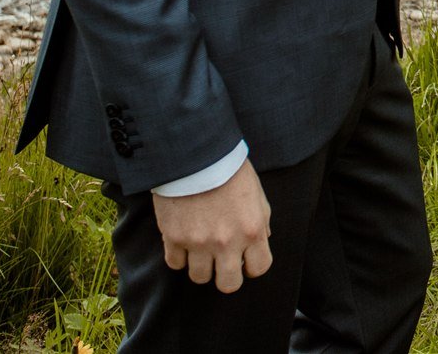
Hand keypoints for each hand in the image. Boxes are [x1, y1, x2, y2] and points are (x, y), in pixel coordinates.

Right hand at [153, 159, 271, 293]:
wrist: (196, 154)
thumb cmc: (230, 171)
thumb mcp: (256, 194)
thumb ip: (261, 221)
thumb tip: (263, 241)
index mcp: (252, 230)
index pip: (259, 268)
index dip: (252, 266)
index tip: (245, 259)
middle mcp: (227, 242)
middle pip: (228, 285)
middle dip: (226, 276)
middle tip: (221, 261)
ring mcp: (199, 242)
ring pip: (199, 278)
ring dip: (200, 266)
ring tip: (200, 248)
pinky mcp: (174, 238)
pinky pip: (175, 263)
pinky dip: (178, 256)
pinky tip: (183, 241)